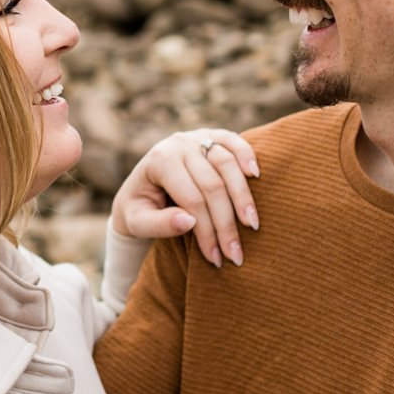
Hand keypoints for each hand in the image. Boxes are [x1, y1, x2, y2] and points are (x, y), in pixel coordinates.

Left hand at [111, 128, 259, 267]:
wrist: (140, 187)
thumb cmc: (139, 209)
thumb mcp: (137, 222)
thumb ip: (159, 224)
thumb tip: (189, 222)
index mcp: (159, 162)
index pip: (191, 199)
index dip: (206, 230)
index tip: (216, 258)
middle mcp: (178, 144)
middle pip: (212, 185)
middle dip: (226, 223)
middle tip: (236, 254)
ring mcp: (196, 136)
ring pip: (227, 164)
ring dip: (243, 197)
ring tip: (252, 226)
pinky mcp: (211, 135)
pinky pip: (233, 141)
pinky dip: (247, 155)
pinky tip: (256, 176)